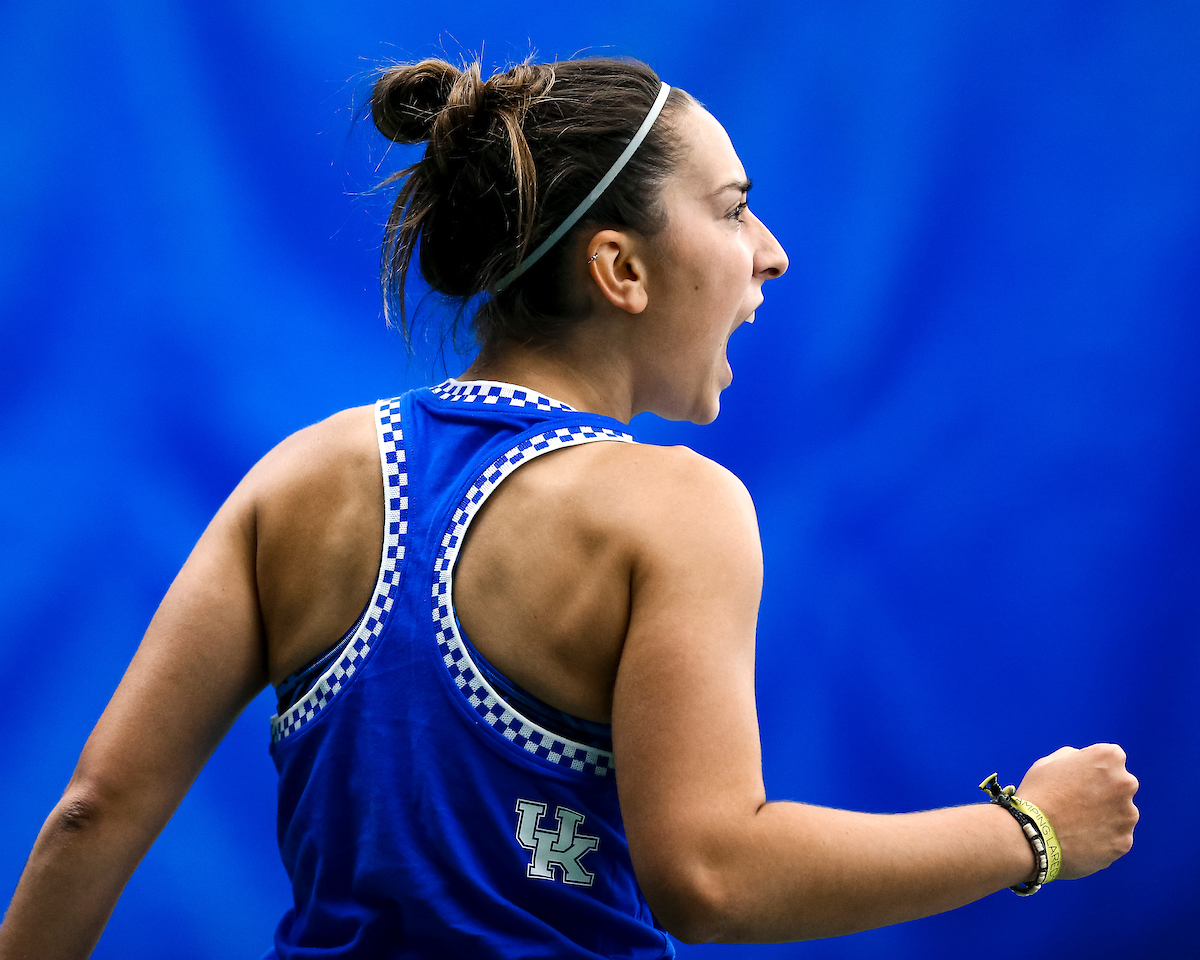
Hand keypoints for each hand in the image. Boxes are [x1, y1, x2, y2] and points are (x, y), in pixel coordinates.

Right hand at [1015, 743, 1138, 879]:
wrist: (1030, 833)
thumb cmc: (1037, 793)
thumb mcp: (1051, 762)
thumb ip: (1077, 758)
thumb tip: (1089, 766)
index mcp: (1109, 758)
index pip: (1112, 760)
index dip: (1092, 769)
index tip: (1078, 779)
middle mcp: (1126, 783)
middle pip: (1121, 786)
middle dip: (1105, 792)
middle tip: (1077, 803)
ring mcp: (1127, 815)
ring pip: (1121, 813)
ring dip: (1106, 816)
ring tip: (1076, 824)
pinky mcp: (1124, 842)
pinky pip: (1116, 838)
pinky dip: (1103, 839)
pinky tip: (1080, 839)